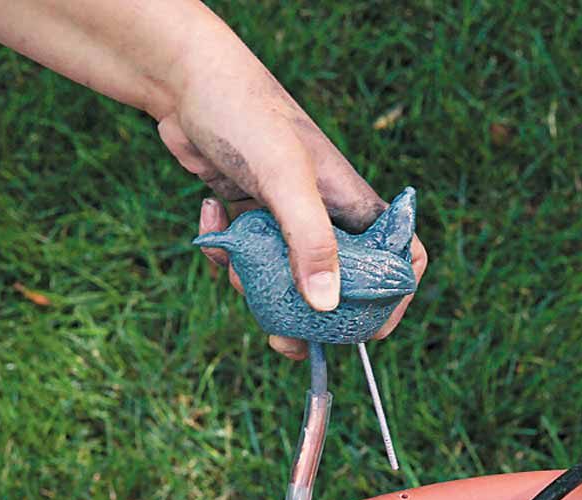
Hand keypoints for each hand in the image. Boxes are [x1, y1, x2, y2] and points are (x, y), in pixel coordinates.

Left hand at [163, 42, 427, 358]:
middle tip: (285, 338)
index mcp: (354, 205)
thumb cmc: (246, 114)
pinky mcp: (252, 218)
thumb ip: (310, 242)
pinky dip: (227, 252)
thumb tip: (327, 307)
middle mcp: (328, 216)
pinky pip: (248, 260)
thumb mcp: (285, 178)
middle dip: (309, 317)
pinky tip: (212, 215)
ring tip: (236, 265)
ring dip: (257, 287)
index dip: (393, 297)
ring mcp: (288, 220)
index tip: (369, 330)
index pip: (399, 258)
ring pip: (286, 281)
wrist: (182, 79)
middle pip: (338, 287)